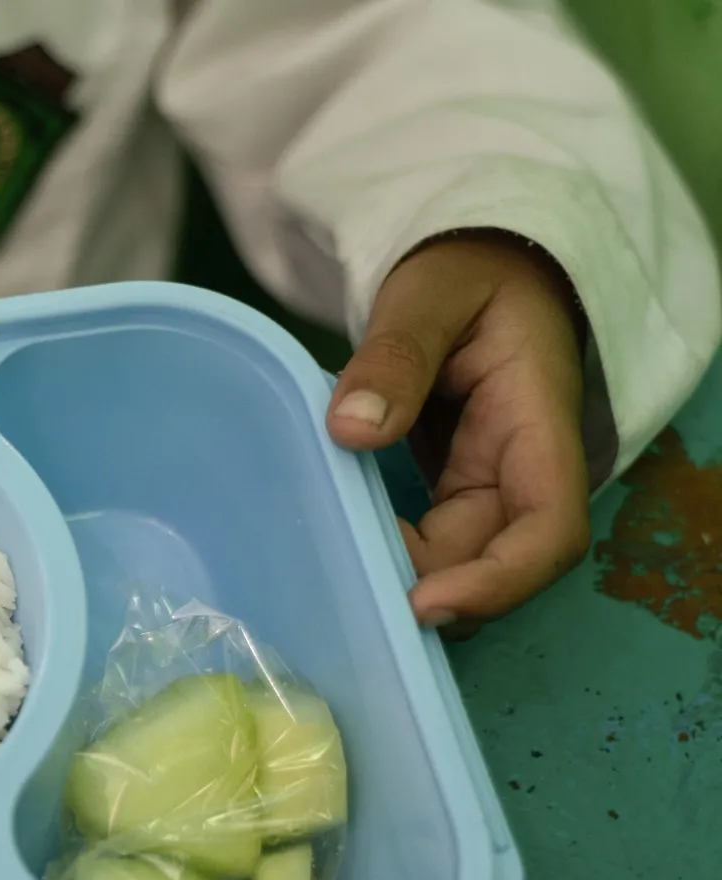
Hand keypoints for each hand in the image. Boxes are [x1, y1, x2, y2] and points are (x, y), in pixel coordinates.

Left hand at [326, 232, 589, 629]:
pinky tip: (342, 548)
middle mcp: (523, 470)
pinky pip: (433, 543)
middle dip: (431, 590)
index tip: (424, 603)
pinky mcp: (456, 489)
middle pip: (497, 560)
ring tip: (338, 572)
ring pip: (462, 562)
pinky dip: (393, 557)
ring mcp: (490, 485)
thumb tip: (352, 428)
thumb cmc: (468, 273)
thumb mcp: (430, 295)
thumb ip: (396, 355)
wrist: (480, 267)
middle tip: (347, 589)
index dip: (497, 581)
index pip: (550, 529)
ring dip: (408, 580)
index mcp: (537, 426)